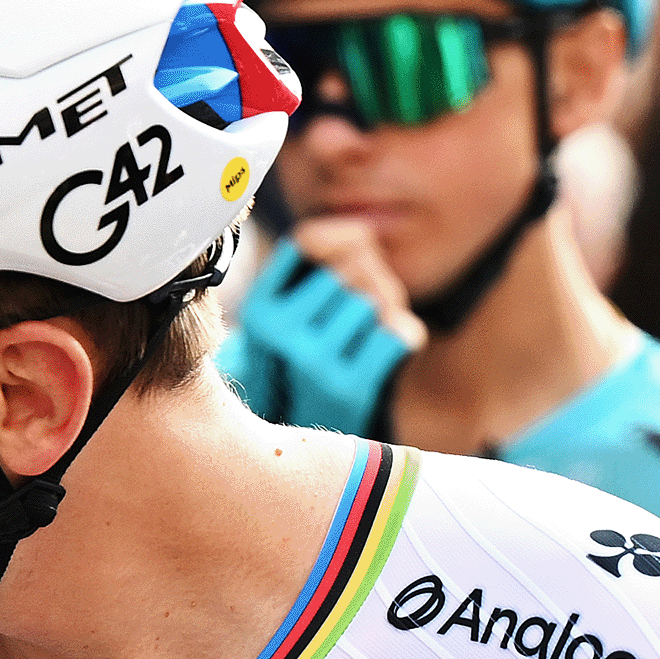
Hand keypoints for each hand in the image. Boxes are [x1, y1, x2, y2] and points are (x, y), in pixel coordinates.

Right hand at [236, 228, 421, 435]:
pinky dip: (401, 338)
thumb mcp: (301, 292)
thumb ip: (326, 243)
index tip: (332, 276)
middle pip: (346, 270)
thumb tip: (363, 232)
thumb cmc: (313, 346)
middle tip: (352, 315)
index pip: (308, 240)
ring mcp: (310, 360)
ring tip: (362, 337)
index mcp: (258, 305)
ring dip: (381, 313)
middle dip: (364, 283)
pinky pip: (393, 335)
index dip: (337, 249)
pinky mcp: (348, 387)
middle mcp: (275, 331)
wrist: (308, 426)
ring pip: (369, 302)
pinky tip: (379, 354)